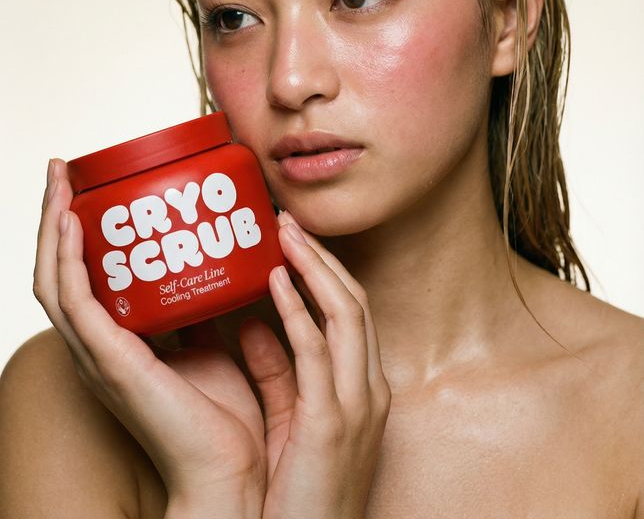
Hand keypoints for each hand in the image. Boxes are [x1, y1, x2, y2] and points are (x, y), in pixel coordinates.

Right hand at [33, 159, 265, 516]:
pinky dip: (66, 261)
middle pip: (56, 272)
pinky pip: (74, 304)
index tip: (81, 187)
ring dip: (49, 228)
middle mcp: (96, 347)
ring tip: (58, 184)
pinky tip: (70, 224)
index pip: (78, 278)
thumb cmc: (219, 415)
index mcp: (116, 343)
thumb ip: (200, 313)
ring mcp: (97, 356)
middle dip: (52, 218)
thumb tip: (215, 271)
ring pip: (52, 281)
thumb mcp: (207, 347)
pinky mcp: (109, 363)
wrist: (227, 470)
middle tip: (60, 172)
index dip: (71, 233)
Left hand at [237, 211, 391, 518]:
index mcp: (362, 387)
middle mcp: (370, 388)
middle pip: (354, 301)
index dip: (325, 270)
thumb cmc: (295, 492)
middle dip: (322, 256)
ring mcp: (357, 404)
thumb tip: (253, 322)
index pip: (351, 312)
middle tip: (287, 220)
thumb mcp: (289, 420)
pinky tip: (278, 282)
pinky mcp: (332, 422)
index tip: (294, 239)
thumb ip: (275, 371)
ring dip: (314, 268)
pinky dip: (300, 310)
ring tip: (284, 234)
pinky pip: (318, 351)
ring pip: (347, 314)